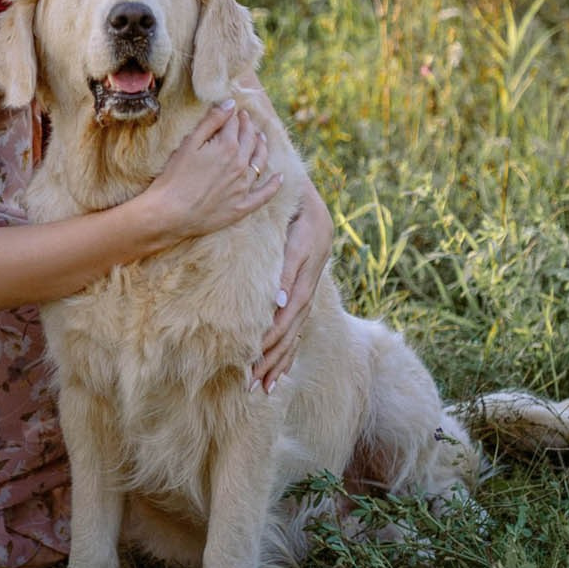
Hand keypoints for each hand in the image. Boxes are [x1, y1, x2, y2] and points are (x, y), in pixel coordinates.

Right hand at [135, 100, 283, 245]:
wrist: (171, 212)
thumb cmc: (175, 177)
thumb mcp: (189, 143)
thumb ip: (212, 121)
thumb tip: (230, 103)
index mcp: (227, 147)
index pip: (234, 125)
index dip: (234, 116)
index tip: (234, 111)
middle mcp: (240, 165)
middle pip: (249, 140)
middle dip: (248, 127)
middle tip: (246, 119)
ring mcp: (243, 186)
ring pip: (260, 162)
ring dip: (262, 147)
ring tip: (262, 138)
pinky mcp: (242, 206)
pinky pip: (264, 194)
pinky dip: (274, 185)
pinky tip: (280, 177)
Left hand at [254, 185, 332, 390]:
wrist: (297, 181)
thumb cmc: (282, 191)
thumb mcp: (284, 205)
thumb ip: (284, 247)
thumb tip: (279, 299)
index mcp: (311, 245)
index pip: (294, 293)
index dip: (279, 319)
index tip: (260, 342)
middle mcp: (315, 266)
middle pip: (295, 317)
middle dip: (273, 349)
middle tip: (253, 377)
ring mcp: (312, 276)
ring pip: (297, 325)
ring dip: (279, 357)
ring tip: (262, 385)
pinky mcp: (305, 284)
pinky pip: (299, 322)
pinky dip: (288, 348)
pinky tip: (278, 373)